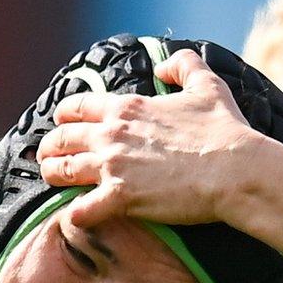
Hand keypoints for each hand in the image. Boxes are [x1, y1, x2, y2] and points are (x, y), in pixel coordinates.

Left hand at [37, 49, 268, 228]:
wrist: (235, 170)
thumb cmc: (224, 129)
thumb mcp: (207, 84)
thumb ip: (183, 66)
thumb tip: (164, 65)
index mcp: (126, 107)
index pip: (77, 106)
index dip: (65, 115)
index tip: (62, 122)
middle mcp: (112, 134)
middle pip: (62, 138)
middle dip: (51, 146)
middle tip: (47, 154)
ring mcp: (113, 166)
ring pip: (63, 170)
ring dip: (53, 175)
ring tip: (50, 179)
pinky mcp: (121, 197)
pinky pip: (82, 209)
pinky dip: (76, 214)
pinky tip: (74, 217)